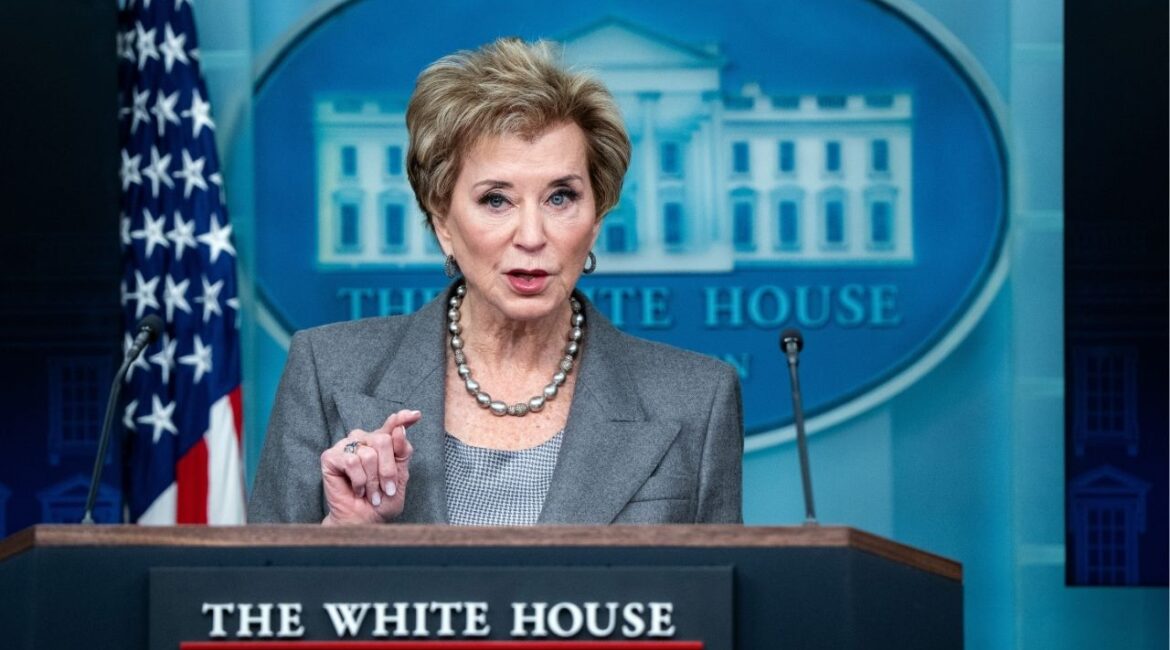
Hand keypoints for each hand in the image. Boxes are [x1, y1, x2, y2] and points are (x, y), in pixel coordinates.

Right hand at [319, 409, 419, 524]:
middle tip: (386, 490)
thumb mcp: (401, 477)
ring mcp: (346, 446)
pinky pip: (352, 461)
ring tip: (370, 493)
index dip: (403, 419)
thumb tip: (399, 430)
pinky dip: (359, 480)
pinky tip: (357, 490)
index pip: (393, 425)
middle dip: (387, 470)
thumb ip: (402, 453)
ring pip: (368, 453)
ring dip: (372, 480)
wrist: (363, 520)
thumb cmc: (382, 500)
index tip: (416, 415)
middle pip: (383, 440)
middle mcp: (364, 440)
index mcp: (382, 443)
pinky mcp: (331, 457)